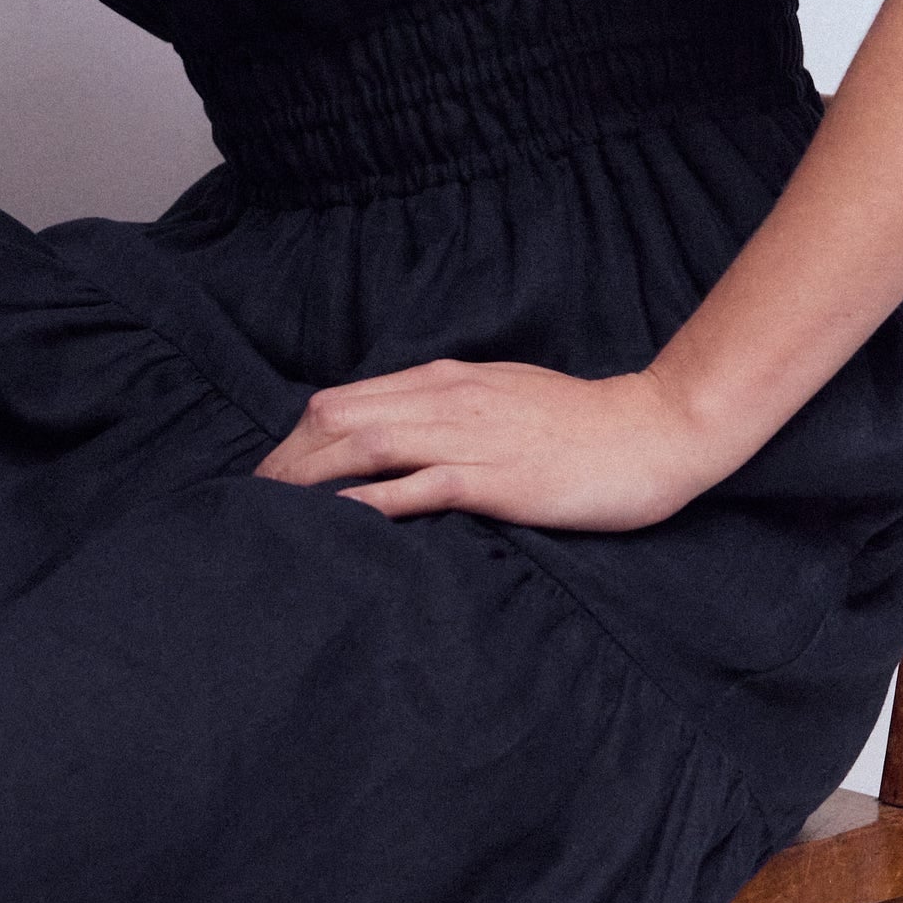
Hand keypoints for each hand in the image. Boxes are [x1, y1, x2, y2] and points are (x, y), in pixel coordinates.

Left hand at [250, 356, 727, 529]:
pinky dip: (370, 502)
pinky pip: (418, 487)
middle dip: (285, 460)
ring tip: (271, 514)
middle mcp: (446, 399)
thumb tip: (395, 437)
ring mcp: (469, 436)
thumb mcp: (501, 401)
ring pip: (365, 444)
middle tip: (250, 504)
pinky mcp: (495, 478)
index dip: (295, 438)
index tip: (270, 476)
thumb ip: (447, 411)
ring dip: (309, 479)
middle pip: (337, 418)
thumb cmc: (580, 425)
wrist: (653, 431)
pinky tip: (337, 523)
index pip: (344, 400)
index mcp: (445, 380)